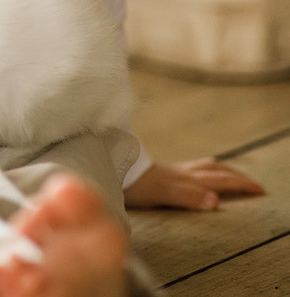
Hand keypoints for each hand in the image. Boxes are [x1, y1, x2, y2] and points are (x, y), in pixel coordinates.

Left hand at [123, 158, 264, 209]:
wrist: (108, 168)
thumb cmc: (132, 183)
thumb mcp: (161, 193)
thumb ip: (188, 196)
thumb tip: (216, 201)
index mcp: (185, 179)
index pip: (219, 180)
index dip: (240, 184)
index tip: (259, 189)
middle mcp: (180, 173)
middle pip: (214, 170)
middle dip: (235, 176)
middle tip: (251, 183)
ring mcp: (168, 171)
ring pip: (200, 166)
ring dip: (219, 170)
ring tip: (227, 173)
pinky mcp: (157, 173)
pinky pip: (186, 168)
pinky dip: (199, 170)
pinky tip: (191, 174)